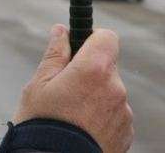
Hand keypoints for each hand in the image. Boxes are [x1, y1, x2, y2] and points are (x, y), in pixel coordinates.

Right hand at [12, 25, 132, 152]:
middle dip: (90, 71)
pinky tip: (83, 128)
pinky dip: (102, 117)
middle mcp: (115, 88)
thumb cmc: (42, 125)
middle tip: (66, 88)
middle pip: (107, 66)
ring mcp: (123, 112)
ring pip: (111, 92)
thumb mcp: (39, 85)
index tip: (78, 48)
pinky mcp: (126, 133)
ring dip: (96, 96)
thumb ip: (55, 54)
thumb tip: (61, 31)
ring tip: (72, 114)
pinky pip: (115, 114)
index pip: (107, 37)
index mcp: (94, 69)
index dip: (92, 39)